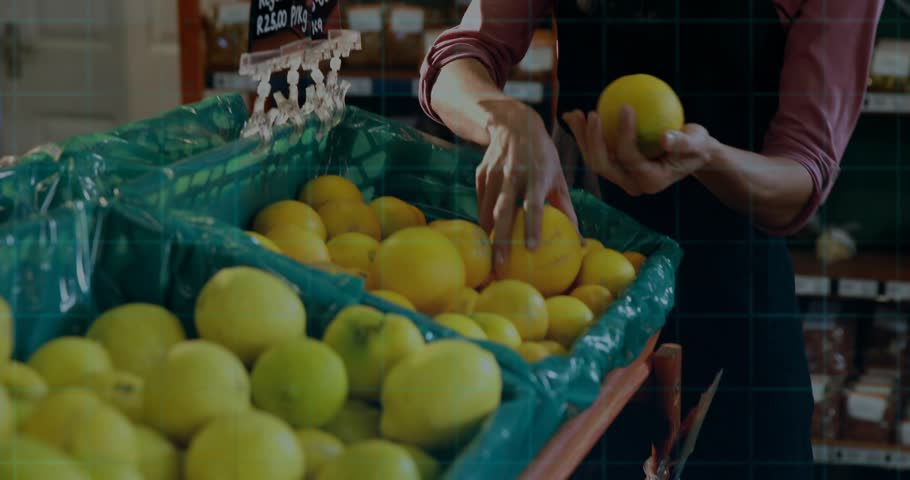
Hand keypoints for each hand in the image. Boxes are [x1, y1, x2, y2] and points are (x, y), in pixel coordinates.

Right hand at [476, 99, 577, 264]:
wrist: (514, 124)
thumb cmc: (543, 156)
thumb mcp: (558, 177)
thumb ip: (567, 210)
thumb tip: (581, 243)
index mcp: (536, 174)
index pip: (534, 204)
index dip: (534, 226)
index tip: (533, 249)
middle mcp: (513, 174)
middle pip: (504, 212)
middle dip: (501, 241)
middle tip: (501, 266)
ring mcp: (493, 173)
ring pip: (486, 210)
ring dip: (488, 235)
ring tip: (490, 260)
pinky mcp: (481, 174)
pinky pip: (481, 202)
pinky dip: (483, 220)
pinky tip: (487, 237)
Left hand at [562, 106, 718, 195]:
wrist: (691, 153)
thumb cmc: (697, 145)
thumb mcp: (698, 143)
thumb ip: (684, 142)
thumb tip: (666, 138)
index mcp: (649, 181)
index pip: (630, 158)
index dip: (625, 134)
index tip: (626, 106)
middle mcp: (630, 183)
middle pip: (603, 165)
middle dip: (592, 141)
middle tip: (592, 113)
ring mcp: (620, 176)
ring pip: (594, 159)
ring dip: (581, 137)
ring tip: (574, 113)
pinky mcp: (614, 166)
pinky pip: (595, 150)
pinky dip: (585, 134)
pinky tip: (577, 113)